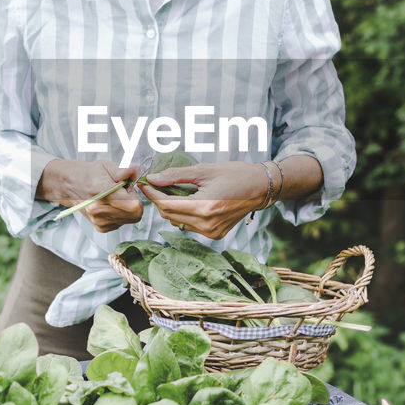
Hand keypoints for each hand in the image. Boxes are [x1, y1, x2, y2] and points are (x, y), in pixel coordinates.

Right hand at [37, 159, 143, 232]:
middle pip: (134, 215)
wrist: (70, 185)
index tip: (127, 188)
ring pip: (129, 219)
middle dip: (133, 202)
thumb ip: (124, 170)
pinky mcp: (100, 227)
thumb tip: (138, 169)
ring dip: (127, 208)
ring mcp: (100, 221)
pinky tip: (109, 205)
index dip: (135, 196)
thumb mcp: (107, 166)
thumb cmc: (89, 173)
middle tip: (122, 192)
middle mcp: (100, 211)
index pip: (134, 206)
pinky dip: (120, 214)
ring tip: (114, 197)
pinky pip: (121, 222)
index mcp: (103, 193)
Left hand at [138, 162, 270, 240]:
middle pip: (169, 215)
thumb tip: (153, 178)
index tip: (144, 184)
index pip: (166, 205)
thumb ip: (175, 175)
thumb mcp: (204, 170)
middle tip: (156, 185)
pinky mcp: (215, 235)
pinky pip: (190, 226)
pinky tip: (188, 201)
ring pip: (178, 222)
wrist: (261, 187)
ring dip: (171, 208)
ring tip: (172, 191)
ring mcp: (211, 232)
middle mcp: (207, 224)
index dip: (152, 194)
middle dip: (159, 200)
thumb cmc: (235, 174)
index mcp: (204, 207)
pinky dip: (184, 214)